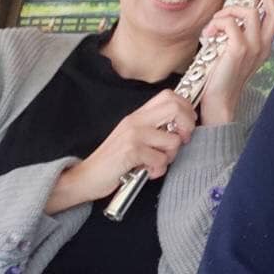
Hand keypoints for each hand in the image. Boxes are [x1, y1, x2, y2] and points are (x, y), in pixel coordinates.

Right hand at [46, 89, 196, 212]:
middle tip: (181, 142)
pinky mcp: (130, 151)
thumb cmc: (114, 160)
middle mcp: (136, 120)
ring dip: (170, 156)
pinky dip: (158, 170)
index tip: (187, 125)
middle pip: (175, 108)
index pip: (169, 96)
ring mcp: (133, 135)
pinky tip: (148, 172)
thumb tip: (183, 126)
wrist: (86, 177)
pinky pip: (160, 159)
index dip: (186, 108)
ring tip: (157, 164)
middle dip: (187, 126)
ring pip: (172, 139)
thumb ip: (154, 128)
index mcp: (138, 115)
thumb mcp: (134, 137)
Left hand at [198, 0, 273, 125]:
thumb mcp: (234, 53)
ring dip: (228, 11)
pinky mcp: (239, 50)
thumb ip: (237, 36)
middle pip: (271, 10)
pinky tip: (209, 33)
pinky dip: (217, 23)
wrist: (219, 101)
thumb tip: (232, 18)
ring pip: (248, 12)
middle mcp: (263, 45)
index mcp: (264, 46)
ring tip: (215, 22)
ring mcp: (253, 47)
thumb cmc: (222, 77)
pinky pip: (230, 24)